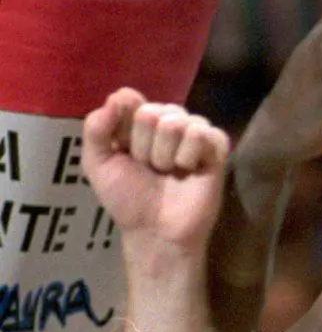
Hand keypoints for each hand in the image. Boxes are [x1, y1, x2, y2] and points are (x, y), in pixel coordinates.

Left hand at [82, 88, 229, 251]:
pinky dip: (190, 154)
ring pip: (176, 121)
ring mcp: (191, 134)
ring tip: (168, 173)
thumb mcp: (97, 164)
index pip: (128, 98)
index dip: (123, 128)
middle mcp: (165, 121)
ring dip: (165, 154)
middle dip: (143, 147)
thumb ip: (95, 128)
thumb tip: (117, 98)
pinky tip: (188, 170)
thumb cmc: (128, 200)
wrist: (156, 233)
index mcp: (137, 121)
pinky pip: (203, 133)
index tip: (124, 153)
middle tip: (149, 170)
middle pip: (151, 112)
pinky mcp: (216, 149)